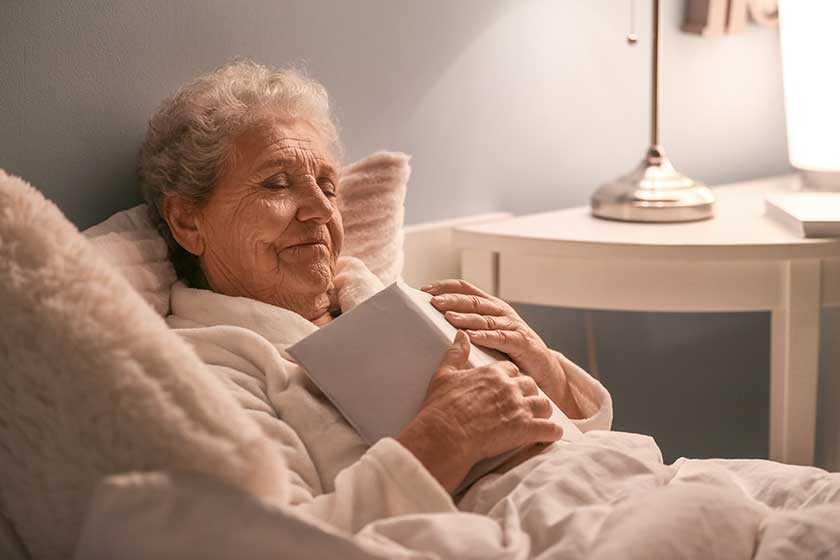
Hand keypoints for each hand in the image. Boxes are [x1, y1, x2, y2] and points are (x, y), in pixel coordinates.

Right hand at [397, 331, 561, 493]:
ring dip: (542, 412)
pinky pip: (550, 429)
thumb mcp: (445, 374)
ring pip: (544, 405)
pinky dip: (552, 432)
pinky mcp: (525, 430)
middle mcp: (510, 387)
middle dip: (528, 394)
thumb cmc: (442, 407)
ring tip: (538, 419)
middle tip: (523, 404)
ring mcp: (520, 408)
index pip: (512, 369)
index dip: (511, 378)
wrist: (445, 434)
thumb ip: (456, 353)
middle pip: (530, 385)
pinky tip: (550, 434)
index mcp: (493, 373)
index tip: (509, 386)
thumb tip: (461, 334)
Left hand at [421, 279, 560, 390]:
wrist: (544, 369)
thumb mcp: (489, 334)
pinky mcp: (521, 342)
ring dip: (465, 317)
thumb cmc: (511, 352)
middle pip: (473, 301)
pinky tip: (472, 337)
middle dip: (452, 300)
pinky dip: (486, 337)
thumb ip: (469, 326)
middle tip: (433, 302)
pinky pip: (501, 337)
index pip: (466, 288)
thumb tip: (436, 322)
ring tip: (447, 317)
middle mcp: (501, 311)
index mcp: (491, 306)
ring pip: (485, 318)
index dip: (446, 287)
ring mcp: (512, 325)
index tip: (425, 290)